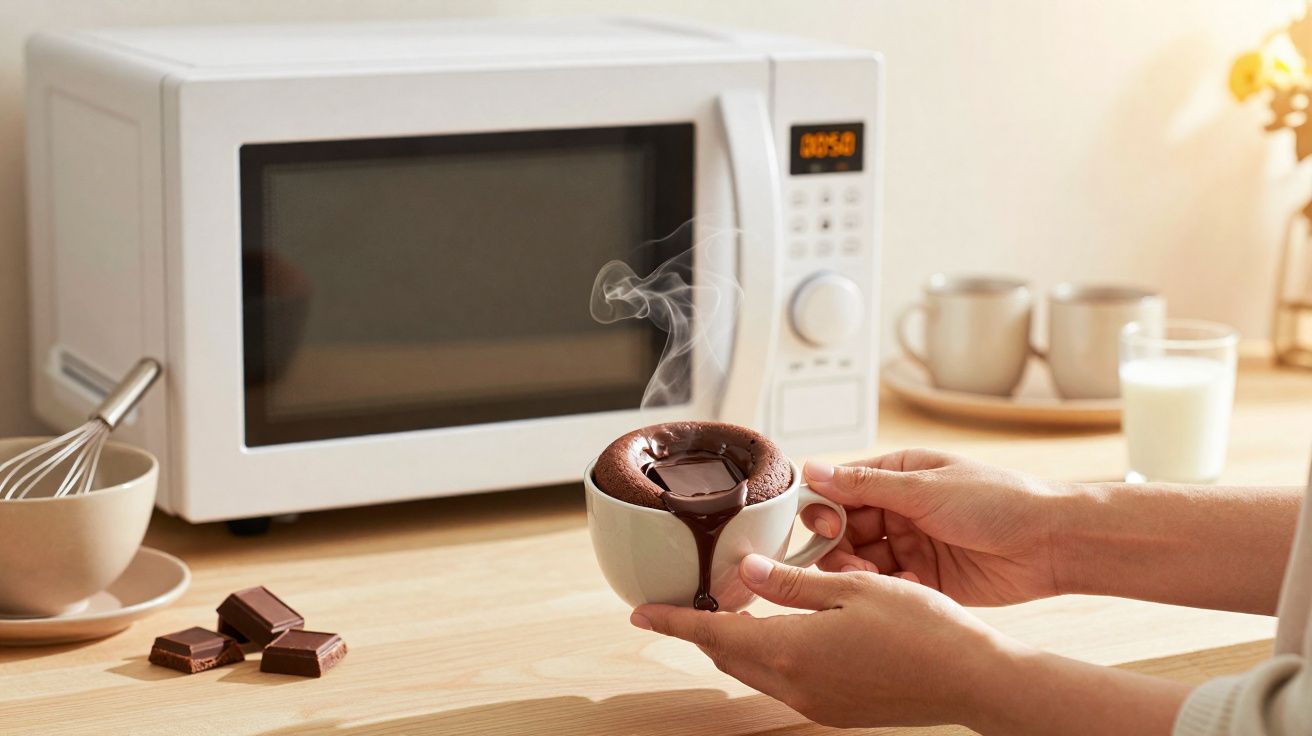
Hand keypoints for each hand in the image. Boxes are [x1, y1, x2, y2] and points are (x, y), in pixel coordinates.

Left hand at [631, 555, 1015, 728]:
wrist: (973, 679)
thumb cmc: (922, 628)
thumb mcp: (852, 588)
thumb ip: (791, 583)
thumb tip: (746, 571)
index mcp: (792, 651)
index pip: (713, 634)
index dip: (673, 622)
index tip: (640, 612)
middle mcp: (795, 685)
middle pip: (728, 656)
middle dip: (700, 630)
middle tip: (682, 603)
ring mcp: (816, 703)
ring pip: (754, 670)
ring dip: (734, 643)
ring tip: (726, 610)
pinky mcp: (836, 708)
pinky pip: (783, 681)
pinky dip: (766, 655)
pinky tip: (779, 632)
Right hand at [802, 449, 1067, 605]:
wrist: (1051, 542)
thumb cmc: (998, 500)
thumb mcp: (925, 487)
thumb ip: (866, 485)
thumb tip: (813, 469)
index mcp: (896, 477)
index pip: (840, 492)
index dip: (825, 512)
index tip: (827, 529)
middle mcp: (898, 511)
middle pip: (844, 533)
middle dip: (840, 551)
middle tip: (854, 567)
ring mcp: (911, 545)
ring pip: (862, 564)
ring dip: (862, 574)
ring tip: (878, 582)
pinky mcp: (926, 579)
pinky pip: (890, 587)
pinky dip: (890, 590)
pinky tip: (909, 589)